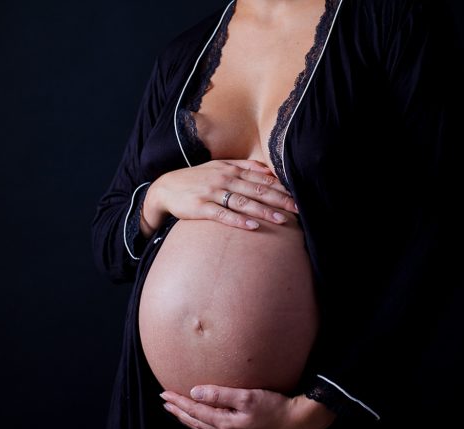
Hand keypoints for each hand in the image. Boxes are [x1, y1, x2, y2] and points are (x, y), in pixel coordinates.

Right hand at [140, 160, 298, 237]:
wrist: (166, 187)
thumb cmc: (196, 178)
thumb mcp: (218, 166)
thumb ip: (243, 166)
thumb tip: (267, 169)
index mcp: (231, 169)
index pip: (261, 178)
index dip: (281, 188)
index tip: (297, 196)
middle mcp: (224, 179)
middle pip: (256, 190)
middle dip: (279, 200)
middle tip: (297, 209)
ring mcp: (212, 193)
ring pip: (243, 202)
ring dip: (263, 211)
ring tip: (280, 220)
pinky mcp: (201, 208)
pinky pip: (223, 215)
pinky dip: (238, 221)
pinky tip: (252, 227)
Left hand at [160, 385, 334, 428]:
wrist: (296, 422)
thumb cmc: (274, 406)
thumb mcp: (247, 396)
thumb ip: (220, 394)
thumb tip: (195, 391)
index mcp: (225, 423)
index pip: (195, 410)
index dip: (178, 402)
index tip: (164, 393)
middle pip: (195, 421)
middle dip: (178, 411)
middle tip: (165, 401)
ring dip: (188, 419)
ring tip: (178, 412)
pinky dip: (202, 427)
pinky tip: (202, 424)